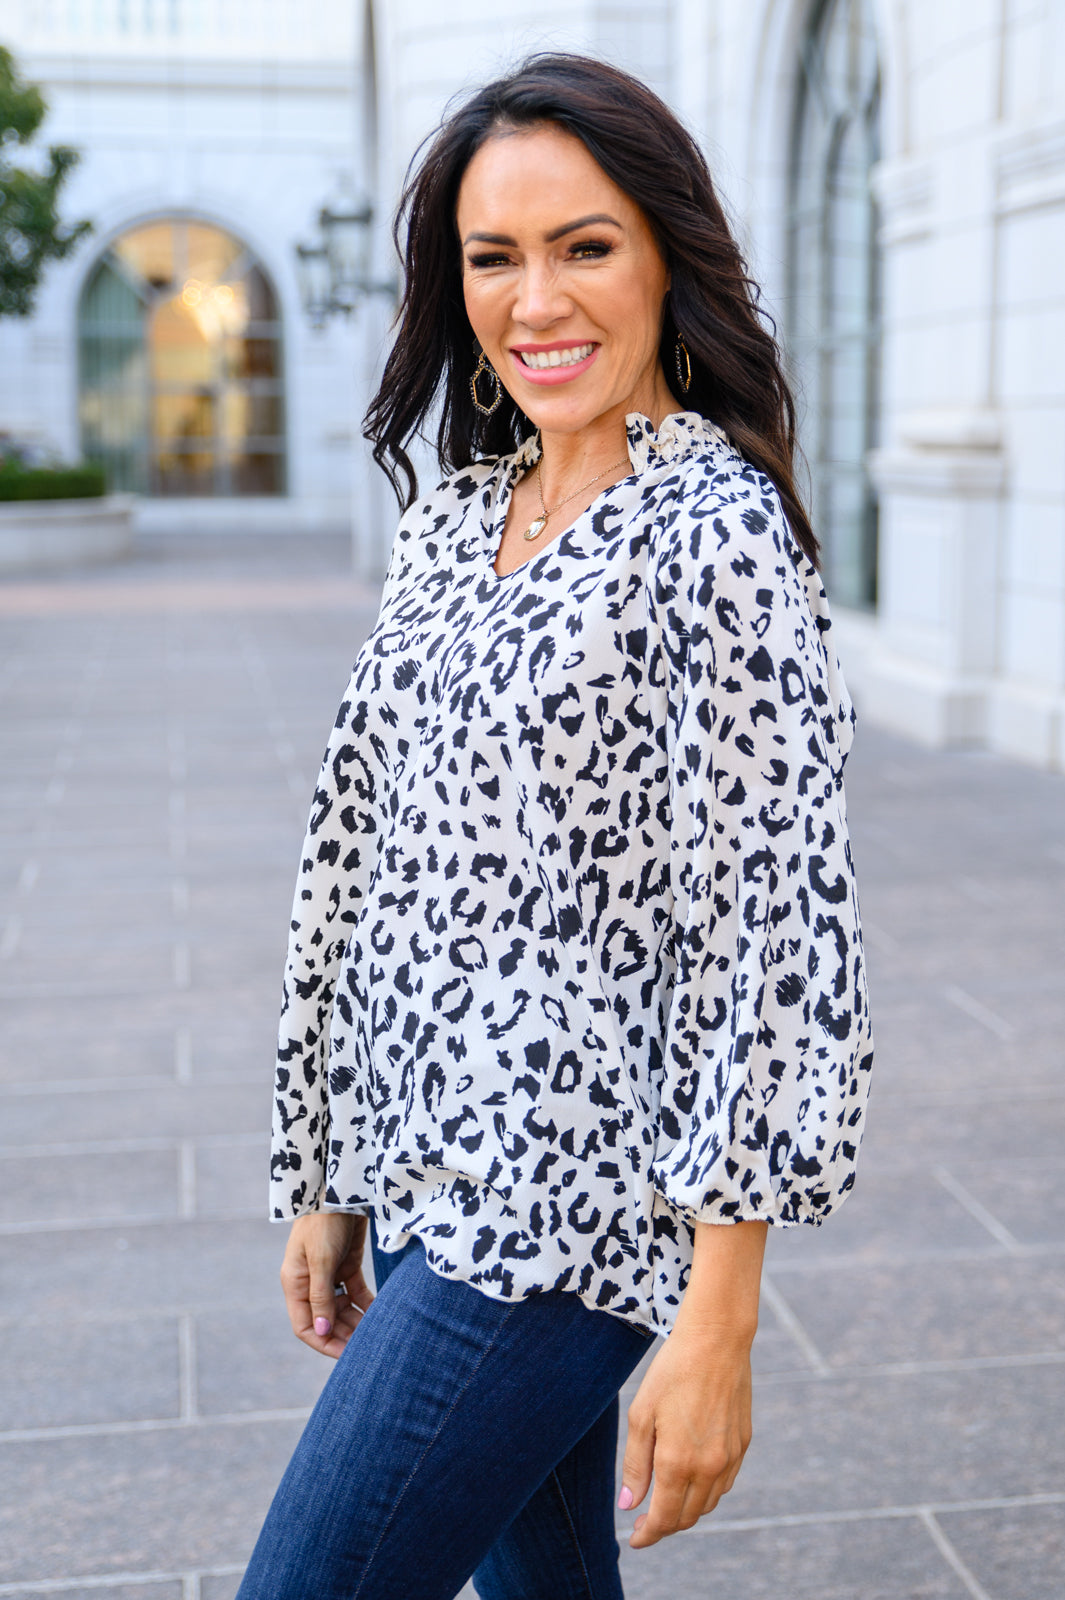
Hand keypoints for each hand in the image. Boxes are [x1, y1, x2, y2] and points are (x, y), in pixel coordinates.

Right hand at [280, 1212, 374, 1358]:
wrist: (339, 1188)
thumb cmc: (324, 1221)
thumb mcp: (321, 1260)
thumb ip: (321, 1296)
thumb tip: (322, 1331)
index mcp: (295, 1284)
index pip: (305, 1326)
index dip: (324, 1342)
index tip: (346, 1355)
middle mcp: (310, 1283)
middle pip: (326, 1320)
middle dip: (345, 1335)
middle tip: (368, 1350)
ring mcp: (329, 1274)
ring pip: (343, 1308)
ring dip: (357, 1322)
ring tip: (377, 1335)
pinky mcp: (347, 1264)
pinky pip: (356, 1293)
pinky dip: (366, 1304)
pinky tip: (380, 1313)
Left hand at [619, 1316, 753, 1546]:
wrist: (716, 1341)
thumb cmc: (672, 1372)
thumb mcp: (642, 1415)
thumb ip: (636, 1464)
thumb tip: (629, 1505)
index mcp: (678, 1462)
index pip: (664, 1519)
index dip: (648, 1535)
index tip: (635, 1539)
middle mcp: (708, 1467)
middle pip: (687, 1517)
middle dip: (665, 1526)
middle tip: (645, 1521)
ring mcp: (729, 1457)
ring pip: (708, 1504)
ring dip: (687, 1511)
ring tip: (666, 1501)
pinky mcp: (743, 1444)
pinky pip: (725, 1483)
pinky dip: (707, 1492)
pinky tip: (692, 1479)